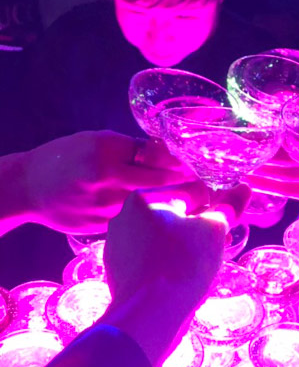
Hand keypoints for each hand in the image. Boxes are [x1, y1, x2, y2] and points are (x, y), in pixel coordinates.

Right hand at [21, 130, 192, 233]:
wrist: (27, 187)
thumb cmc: (68, 157)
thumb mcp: (97, 141)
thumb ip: (131, 149)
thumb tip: (170, 154)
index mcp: (106, 150)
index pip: (154, 157)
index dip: (179, 164)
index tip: (197, 168)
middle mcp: (104, 176)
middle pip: (156, 183)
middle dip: (184, 186)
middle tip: (204, 187)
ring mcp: (101, 204)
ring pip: (147, 205)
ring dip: (173, 205)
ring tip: (193, 203)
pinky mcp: (98, 225)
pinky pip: (131, 222)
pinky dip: (151, 220)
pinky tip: (165, 220)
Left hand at [105, 181, 249, 307]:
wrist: (149, 316)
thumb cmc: (184, 265)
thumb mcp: (214, 230)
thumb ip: (229, 206)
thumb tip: (244, 188)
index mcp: (147, 198)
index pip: (195, 192)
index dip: (216, 209)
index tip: (224, 230)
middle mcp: (126, 215)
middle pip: (178, 213)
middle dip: (200, 228)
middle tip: (217, 248)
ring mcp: (118, 243)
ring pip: (164, 235)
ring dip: (185, 244)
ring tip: (200, 265)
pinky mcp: (117, 268)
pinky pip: (151, 256)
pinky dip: (167, 262)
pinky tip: (179, 277)